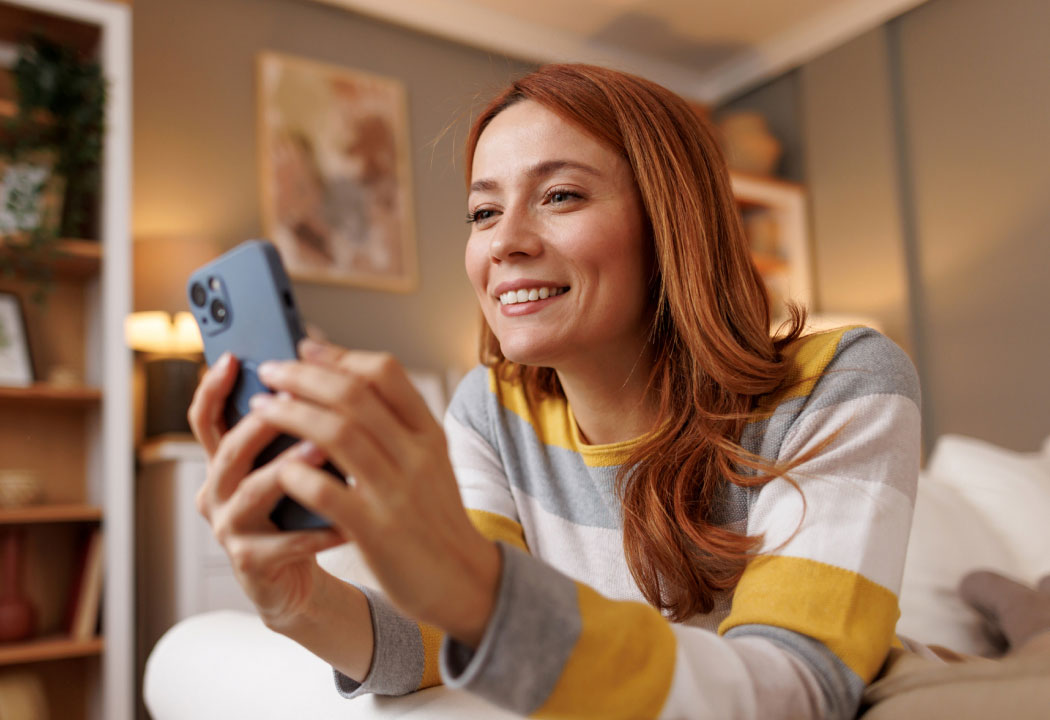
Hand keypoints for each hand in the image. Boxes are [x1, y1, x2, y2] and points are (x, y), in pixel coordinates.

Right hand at [187, 352, 344, 626]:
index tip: (234, 359)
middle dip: (261, 423)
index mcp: (225, 461)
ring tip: (322, 449)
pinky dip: (319, 530)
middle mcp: (218, 491)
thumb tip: (315, 360)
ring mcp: (230, 528)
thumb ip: (295, 424)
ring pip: (252, 492)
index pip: (207, 418)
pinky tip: (347, 517)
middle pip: (230, 450)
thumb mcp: (293, 463)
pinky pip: (285, 543)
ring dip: (288, 468)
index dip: (213, 388)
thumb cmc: (299, 511)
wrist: (299, 580)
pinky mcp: (251, 563)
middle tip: (295, 399)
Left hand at [250, 339, 500, 646]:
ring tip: (261, 407)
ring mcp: (396, 493)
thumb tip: (345, 383)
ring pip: (337, 434)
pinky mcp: (376, 532)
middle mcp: (416, 455)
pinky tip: (278, 468)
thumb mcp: (430, 461)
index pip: (385, 372)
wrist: (464, 581)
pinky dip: (298, 473)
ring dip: (290, 414)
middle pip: (353, 395)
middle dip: (302, 376)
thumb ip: (396, 425)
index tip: (304, 349)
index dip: (339, 355)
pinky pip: (328, 492)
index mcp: (429, 433)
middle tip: (269, 370)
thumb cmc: (435, 518)